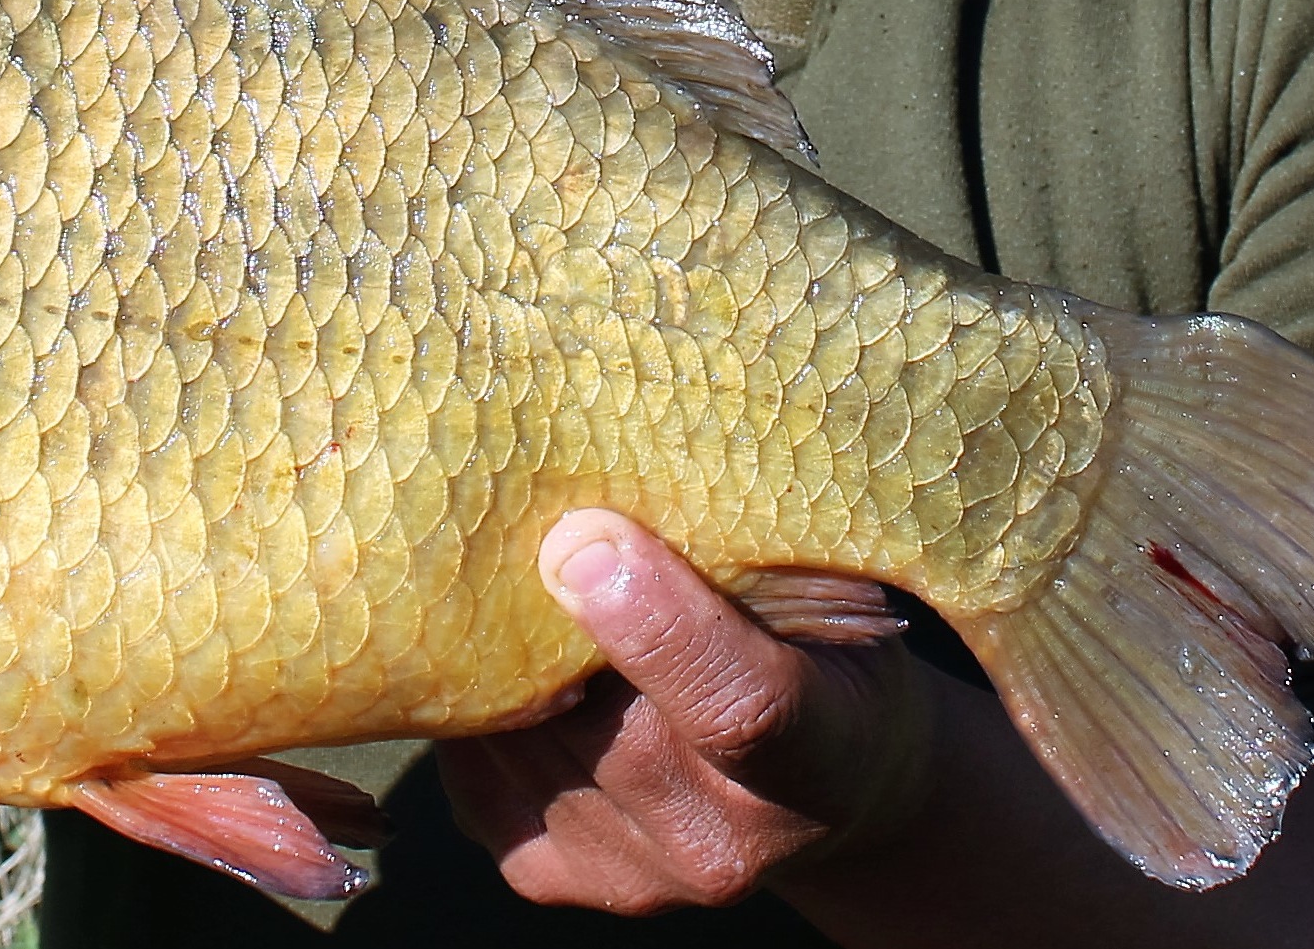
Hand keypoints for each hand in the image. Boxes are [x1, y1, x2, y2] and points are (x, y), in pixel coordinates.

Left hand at [437, 511, 927, 916]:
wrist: (831, 782)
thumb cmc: (828, 644)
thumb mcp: (832, 581)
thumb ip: (751, 539)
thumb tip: (636, 434)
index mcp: (822, 756)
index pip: (741, 710)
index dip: (658, 623)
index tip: (591, 534)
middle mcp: (726, 845)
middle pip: (608, 726)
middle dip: (548, 612)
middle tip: (514, 507)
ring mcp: (639, 877)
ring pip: (530, 745)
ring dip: (503, 653)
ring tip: (501, 564)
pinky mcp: (560, 879)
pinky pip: (481, 776)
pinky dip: (481, 704)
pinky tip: (500, 643)